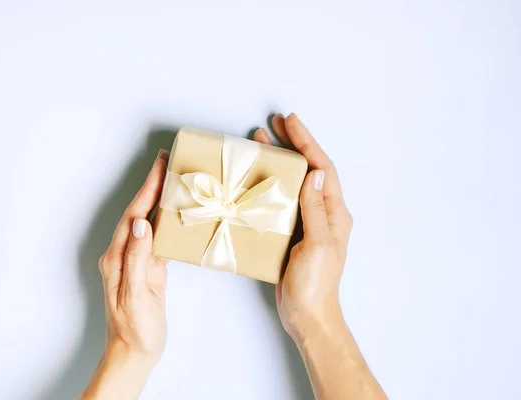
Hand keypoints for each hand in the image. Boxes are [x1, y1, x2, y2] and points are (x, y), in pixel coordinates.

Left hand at [83, 149, 168, 399]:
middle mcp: (123, 254)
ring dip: (158, 200)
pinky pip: (156, 238)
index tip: (159, 167)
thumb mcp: (136, 295)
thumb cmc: (135, 329)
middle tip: (166, 162)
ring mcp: (135, 261)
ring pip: (147, 221)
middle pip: (138, 212)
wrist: (134, 353)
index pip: (133, 215)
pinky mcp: (148, 269)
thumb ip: (137, 259)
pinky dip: (166, 221)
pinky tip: (176, 214)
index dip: (147, 189)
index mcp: (117, 258)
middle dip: (151, 186)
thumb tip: (142, 224)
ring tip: (173, 180)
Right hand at [254, 114, 352, 340]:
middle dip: (293, 145)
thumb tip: (315, 173)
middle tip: (273, 125)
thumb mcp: (317, 244)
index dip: (307, 143)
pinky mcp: (292, 233)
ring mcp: (307, 223)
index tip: (290, 122)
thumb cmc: (315, 283)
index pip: (322, 169)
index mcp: (334, 213)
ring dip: (279, 162)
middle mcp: (323, 213)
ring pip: (293, 183)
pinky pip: (282, 200)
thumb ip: (316, 209)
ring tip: (261, 144)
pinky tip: (256, 180)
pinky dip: (270, 185)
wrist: (307, 313)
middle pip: (308, 170)